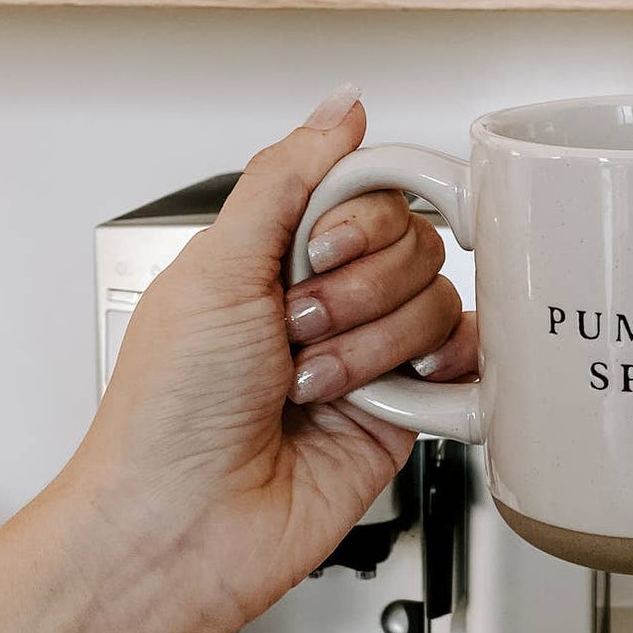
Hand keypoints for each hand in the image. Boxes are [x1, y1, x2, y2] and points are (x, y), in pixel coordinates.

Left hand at [65, 84, 472, 632]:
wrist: (182, 525)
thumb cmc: (167, 412)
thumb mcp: (215, 267)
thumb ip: (286, 176)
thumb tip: (340, 107)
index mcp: (279, 252)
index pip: (372, 189)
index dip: (359, 218)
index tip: (317, 252)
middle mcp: (331, 296)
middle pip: (415, 243)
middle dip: (355, 293)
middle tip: (297, 330)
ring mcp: (372, 352)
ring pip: (438, 302)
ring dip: (369, 347)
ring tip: (312, 386)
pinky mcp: (408, 408)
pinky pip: (464, 363)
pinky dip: (433, 375)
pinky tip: (388, 396)